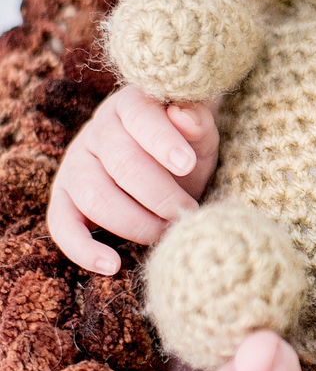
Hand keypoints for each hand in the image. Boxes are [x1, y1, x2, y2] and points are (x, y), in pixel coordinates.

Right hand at [47, 88, 218, 273]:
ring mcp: (76, 163)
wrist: (165, 161)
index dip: (163, 141)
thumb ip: (197, 123)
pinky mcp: (63, 197)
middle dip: (160, 195)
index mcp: (130, 105)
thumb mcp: (200, 133)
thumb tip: (182, 115)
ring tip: (166, 232)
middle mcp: (97, 131)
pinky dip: (82, 249)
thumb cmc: (185, 147)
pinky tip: (112, 265)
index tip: (188, 165)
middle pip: (121, 163)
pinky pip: (60, 224)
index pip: (139, 116)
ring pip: (94, 196)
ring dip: (135, 222)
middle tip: (187, 212)